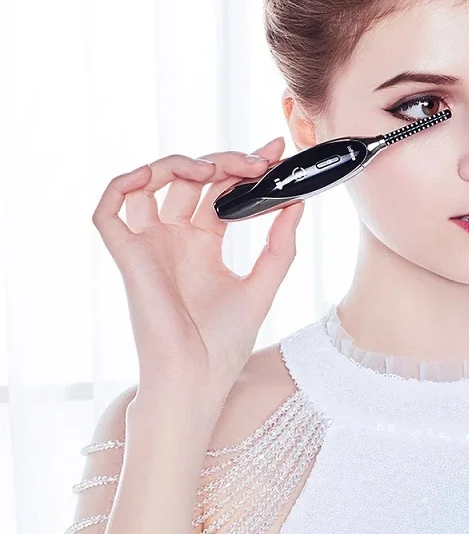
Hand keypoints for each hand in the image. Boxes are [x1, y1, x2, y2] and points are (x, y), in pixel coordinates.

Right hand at [92, 137, 304, 393]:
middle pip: (191, 179)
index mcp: (204, 244)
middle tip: (257, 163)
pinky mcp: (128, 256)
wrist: (197, 382)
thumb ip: (280, 245)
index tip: (275, 151)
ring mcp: (150, 244)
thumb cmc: (225, 345)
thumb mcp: (263, 286)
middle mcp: (175, 238)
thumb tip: (296, 202)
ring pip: (149, 183)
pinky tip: (155, 176)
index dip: (244, 166)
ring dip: (179, 164)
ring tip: (215, 170)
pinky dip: (123, 184)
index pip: (220, 190)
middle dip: (225, 162)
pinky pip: (109, 209)